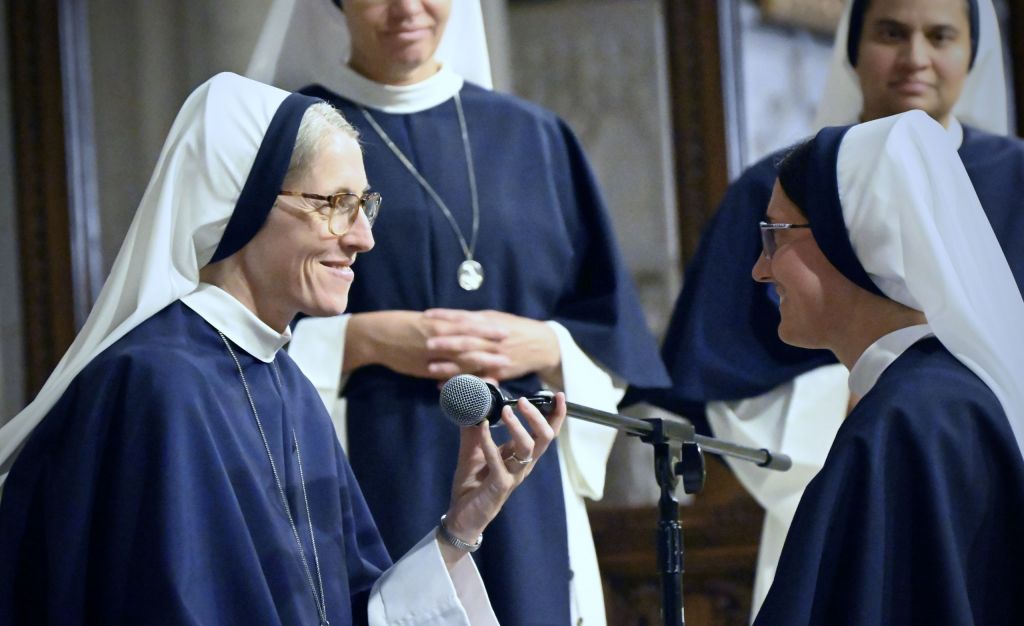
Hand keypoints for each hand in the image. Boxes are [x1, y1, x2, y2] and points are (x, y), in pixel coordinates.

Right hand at [343, 310, 509, 377]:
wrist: (376, 335)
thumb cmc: (400, 325)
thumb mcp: (423, 321)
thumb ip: (442, 325)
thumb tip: (461, 328)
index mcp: (440, 323)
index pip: (470, 326)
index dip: (488, 330)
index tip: (506, 331)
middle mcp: (440, 337)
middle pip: (472, 343)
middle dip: (492, 348)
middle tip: (513, 352)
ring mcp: (434, 353)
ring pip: (463, 359)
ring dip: (484, 363)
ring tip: (501, 368)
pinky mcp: (426, 367)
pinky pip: (448, 373)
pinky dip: (463, 378)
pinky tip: (475, 383)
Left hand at [423, 309, 561, 382]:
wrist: (541, 345)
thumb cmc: (516, 328)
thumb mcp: (497, 318)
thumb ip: (476, 319)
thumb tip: (451, 318)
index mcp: (490, 323)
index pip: (464, 318)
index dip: (445, 317)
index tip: (427, 316)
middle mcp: (492, 340)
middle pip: (467, 341)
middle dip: (447, 343)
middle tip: (427, 344)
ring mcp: (495, 357)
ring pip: (470, 362)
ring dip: (449, 366)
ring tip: (430, 367)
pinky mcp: (498, 372)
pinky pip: (477, 379)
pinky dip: (460, 382)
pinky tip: (444, 385)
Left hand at [438, 392, 566, 566]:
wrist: (462, 515)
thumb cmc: (473, 483)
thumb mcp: (473, 450)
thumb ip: (475, 429)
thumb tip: (472, 403)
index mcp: (522, 456)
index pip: (546, 433)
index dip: (556, 415)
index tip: (558, 395)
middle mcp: (523, 465)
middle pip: (544, 438)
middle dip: (538, 417)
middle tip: (523, 400)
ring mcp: (513, 476)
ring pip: (528, 449)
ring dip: (518, 427)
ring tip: (506, 411)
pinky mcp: (499, 487)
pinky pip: (499, 464)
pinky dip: (490, 443)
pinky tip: (482, 428)